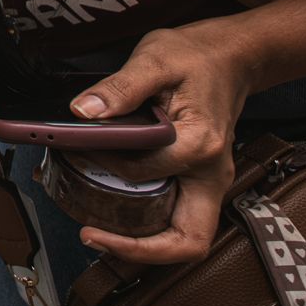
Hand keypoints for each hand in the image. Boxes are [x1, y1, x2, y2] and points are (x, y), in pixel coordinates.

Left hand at [68, 19, 256, 263]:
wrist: (229, 57)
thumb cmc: (195, 56)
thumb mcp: (154, 60)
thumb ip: (119, 87)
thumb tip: (82, 112)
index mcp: (201, 144)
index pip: (144, 174)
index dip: (104, 167)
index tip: (76, 151)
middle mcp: (211, 173)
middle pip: (187, 239)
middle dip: (140, 249)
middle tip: (91, 235)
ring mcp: (207, 181)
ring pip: (183, 236)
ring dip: (140, 241)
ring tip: (93, 228)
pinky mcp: (196, 181)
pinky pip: (175, 216)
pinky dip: (145, 221)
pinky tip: (109, 205)